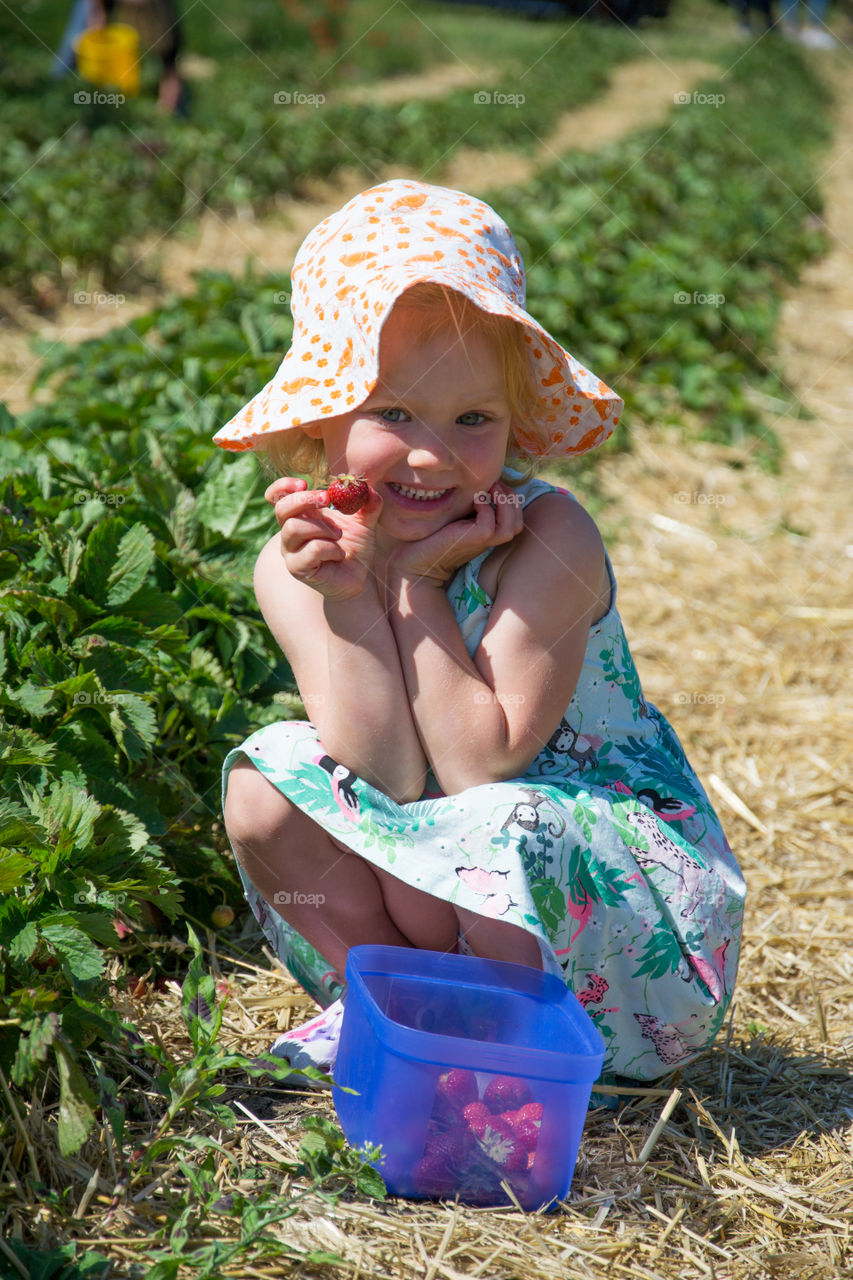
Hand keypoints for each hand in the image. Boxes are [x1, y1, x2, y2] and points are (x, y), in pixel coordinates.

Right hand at [265, 475, 382, 600]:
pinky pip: (311, 550)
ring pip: (294, 528)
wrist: (358, 578)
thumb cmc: (355, 547)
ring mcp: (291, 551)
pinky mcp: (298, 568)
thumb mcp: (365, 522)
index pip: (277, 496)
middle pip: (282, 509)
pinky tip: (338, 554)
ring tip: (338, 535)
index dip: (283, 486)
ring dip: (322, 527)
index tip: (303, 483)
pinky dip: (330, 548)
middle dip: (305, 500)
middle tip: (327, 499)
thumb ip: (367, 504)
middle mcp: (290, 532)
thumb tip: (369, 489)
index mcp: (300, 515)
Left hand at [387, 481, 523, 585]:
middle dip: (512, 500)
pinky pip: (489, 524)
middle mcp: (488, 540)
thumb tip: (480, 484)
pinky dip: (486, 508)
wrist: (417, 560)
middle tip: (496, 485)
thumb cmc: (433, 536)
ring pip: (511, 526)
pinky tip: (474, 500)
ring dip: (504, 503)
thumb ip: (471, 506)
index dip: (512, 500)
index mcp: (488, 534)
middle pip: (519, 523)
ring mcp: (482, 542)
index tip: (496, 485)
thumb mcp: (457, 516)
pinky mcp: (472, 541)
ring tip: (490, 489)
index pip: (516, 519)